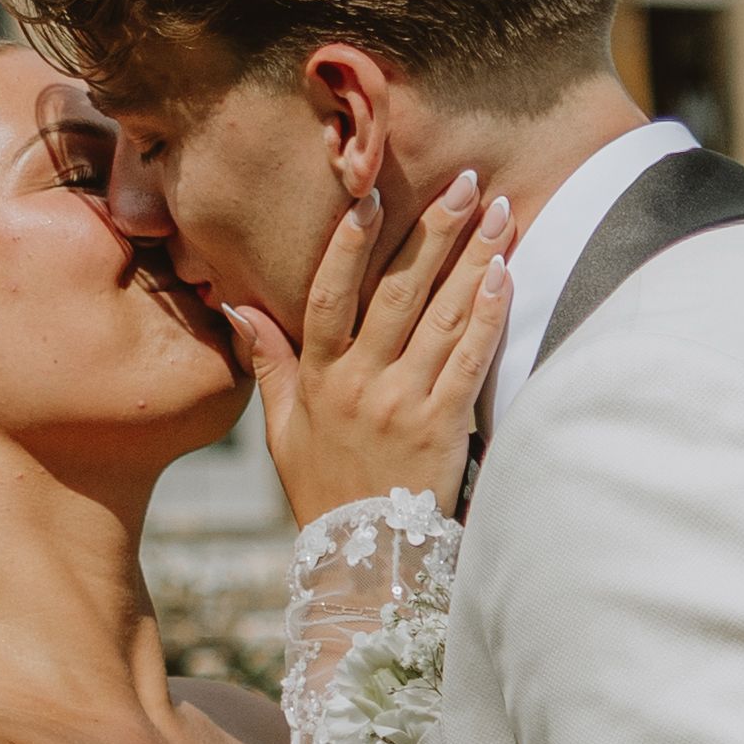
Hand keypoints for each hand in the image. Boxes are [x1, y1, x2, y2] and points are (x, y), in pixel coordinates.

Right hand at [233, 170, 513, 528]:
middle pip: (397, 292)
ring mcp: (401, 403)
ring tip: (501, 215)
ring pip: (441, 317)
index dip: (350, 244)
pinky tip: (505, 276)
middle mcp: (358, 383)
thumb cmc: (324, 490)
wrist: (362, 561)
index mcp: (319, 378)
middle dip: (434, 231)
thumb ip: (269, 362)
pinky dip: (488, 316)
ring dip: (475, 260)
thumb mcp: (281, 429)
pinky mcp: (441, 427)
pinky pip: (469, 361)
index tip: (371, 195)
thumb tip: (237, 305)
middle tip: (465, 182)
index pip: (329, 295)